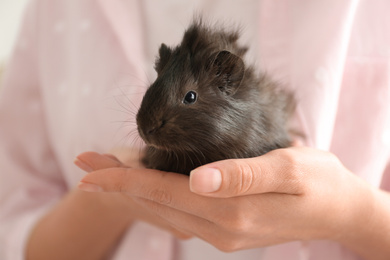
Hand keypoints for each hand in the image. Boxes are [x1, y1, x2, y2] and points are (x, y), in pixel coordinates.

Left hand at [77, 147, 378, 254]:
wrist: (340, 210)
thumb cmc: (320, 181)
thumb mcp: (289, 167)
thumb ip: (242, 175)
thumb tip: (198, 179)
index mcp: (232, 210)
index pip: (164, 191)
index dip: (125, 179)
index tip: (89, 169)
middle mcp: (220, 228)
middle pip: (156, 203)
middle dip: (118, 184)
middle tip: (84, 165)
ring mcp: (223, 233)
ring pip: (165, 211)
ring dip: (132, 192)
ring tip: (103, 175)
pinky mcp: (228, 229)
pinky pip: (181, 215)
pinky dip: (155, 199)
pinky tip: (145, 188)